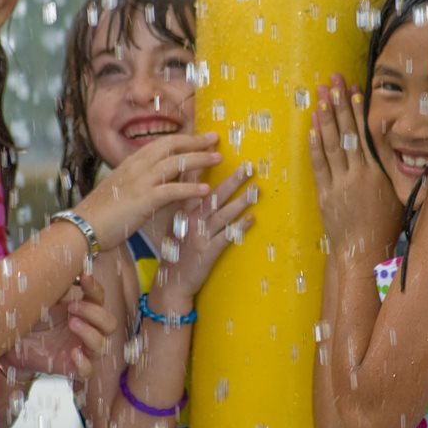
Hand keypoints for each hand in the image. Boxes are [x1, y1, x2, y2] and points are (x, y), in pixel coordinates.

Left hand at [0, 273, 115, 380]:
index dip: (95, 287)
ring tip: (71, 323)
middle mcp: (85, 330)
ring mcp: (79, 349)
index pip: (100, 298)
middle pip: (110, 324)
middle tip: (72, 307)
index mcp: (81, 310)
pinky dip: (84, 362)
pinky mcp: (70, 367)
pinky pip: (88, 371)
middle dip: (95, 312)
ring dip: (90, 332)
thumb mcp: (40, 298)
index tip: (83, 277)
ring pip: (103, 345)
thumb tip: (59, 265)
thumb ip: (54, 285)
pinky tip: (73, 353)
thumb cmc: (27, 318)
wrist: (8, 343)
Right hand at [75, 132, 221, 250]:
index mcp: (131, 163)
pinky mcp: (143, 200)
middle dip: (195, 141)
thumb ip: (139, 181)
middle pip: (171, 146)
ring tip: (217, 159)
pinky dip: (191, 188)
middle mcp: (136, 167)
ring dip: (199, 159)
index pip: (161, 143)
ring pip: (175, 163)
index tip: (200, 137)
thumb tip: (158, 180)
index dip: (183, 138)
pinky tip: (206, 190)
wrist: (81, 227)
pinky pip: (172, 190)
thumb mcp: (121, 189)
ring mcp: (139, 182)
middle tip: (215, 139)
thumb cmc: (101, 213)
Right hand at [150, 162, 257, 308]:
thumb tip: (198, 185)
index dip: (203, 163)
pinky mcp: (208, 251)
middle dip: (232, 180)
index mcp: (181, 210)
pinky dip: (239, 227)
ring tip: (256, 189)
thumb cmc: (176, 250)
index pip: (192, 181)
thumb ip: (185, 204)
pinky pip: (226, 237)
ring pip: (223, 214)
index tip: (214, 145)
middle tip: (249, 166)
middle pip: (214, 195)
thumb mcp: (176, 223)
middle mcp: (190, 220)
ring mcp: (200, 235)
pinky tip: (252, 219)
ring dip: (241, 201)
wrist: (171, 281)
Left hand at [308, 74, 401, 264]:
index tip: (354, 90)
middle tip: (332, 81)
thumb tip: (407, 149)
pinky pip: (318, 164)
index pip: (366, 134)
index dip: (358, 111)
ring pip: (330, 144)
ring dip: (325, 118)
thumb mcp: (397, 195)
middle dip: (338, 104)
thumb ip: (396, 171)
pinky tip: (312, 127)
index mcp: (377, 173)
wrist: (363, 251)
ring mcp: (338, 184)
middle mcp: (357, 175)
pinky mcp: (324, 193)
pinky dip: (315, 144)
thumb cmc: (386, 225)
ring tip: (320, 96)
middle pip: (346, 132)